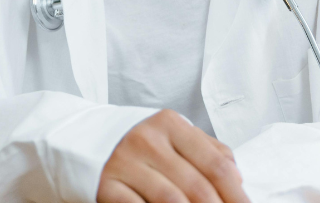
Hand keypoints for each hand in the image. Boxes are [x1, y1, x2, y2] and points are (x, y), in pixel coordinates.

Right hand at [97, 110, 249, 202]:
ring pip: (171, 200)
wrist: (82, 140)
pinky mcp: (106, 186)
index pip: (216, 164)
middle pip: (197, 186)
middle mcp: (147, 140)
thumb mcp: (173, 136)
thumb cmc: (140, 145)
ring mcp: (124, 163)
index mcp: (170, 124)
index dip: (237, 194)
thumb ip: (206, 150)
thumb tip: (236, 178)